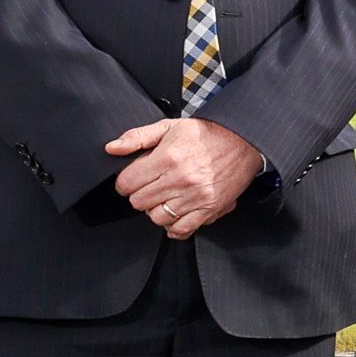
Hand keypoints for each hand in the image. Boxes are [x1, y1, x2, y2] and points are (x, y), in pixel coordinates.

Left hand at [107, 116, 264, 237]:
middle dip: (140, 194)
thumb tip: (112, 148)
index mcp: (167, 158)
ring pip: (157, 218)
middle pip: (139, 202)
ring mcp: (195, 197)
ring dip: (156, 210)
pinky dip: (174, 226)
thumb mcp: (169, 127)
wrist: (242, 141)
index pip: (127, 183)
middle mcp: (180, 180)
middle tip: (151, 185)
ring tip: (165, 198)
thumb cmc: (206, 134)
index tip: (134, 178)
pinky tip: (175, 214)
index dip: (126, 181)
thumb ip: (138, 137)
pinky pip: (182, 229)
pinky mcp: (209, 209)